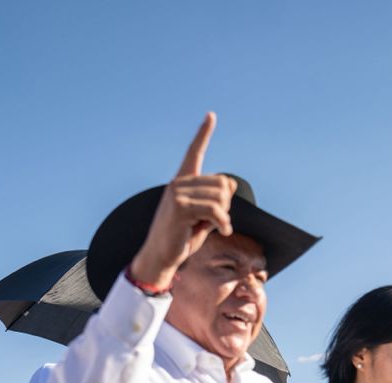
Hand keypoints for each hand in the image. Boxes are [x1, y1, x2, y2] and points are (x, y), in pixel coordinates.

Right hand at [127, 113, 237, 291]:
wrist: (160, 257)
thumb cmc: (181, 239)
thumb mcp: (203, 217)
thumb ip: (216, 200)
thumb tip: (231, 182)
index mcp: (182, 182)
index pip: (194, 153)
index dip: (203, 134)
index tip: (211, 115)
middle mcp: (179, 183)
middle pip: (222, 183)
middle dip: (226, 204)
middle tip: (216, 221)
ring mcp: (178, 194)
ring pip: (221, 196)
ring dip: (224, 215)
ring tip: (215, 227)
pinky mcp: (181, 207)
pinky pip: (215, 209)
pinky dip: (224, 222)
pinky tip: (223, 231)